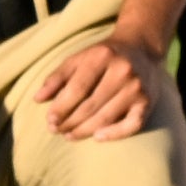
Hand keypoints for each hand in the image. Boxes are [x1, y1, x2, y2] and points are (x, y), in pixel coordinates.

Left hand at [35, 29, 161, 140]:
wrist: (141, 48)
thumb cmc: (103, 56)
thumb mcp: (79, 58)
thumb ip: (57, 77)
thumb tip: (37, 99)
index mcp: (102, 56)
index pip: (77, 88)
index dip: (61, 107)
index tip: (49, 120)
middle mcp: (123, 71)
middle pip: (90, 105)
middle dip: (70, 121)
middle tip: (57, 131)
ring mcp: (137, 87)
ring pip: (107, 117)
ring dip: (84, 131)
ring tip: (70, 135)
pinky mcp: (148, 102)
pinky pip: (132, 125)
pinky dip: (114, 134)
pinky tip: (97, 137)